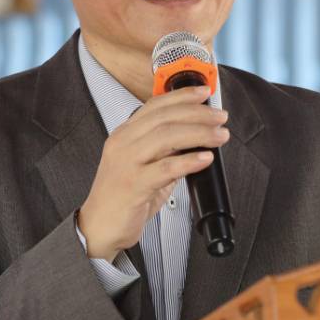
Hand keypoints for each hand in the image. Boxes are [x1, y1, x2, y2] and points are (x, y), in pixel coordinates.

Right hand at [77, 85, 228, 261]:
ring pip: (167, 137)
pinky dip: (189, 161)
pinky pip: (165, 168)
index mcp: (124, 134)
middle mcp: (123, 143)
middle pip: (165, 117)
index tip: (204, 92)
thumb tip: (196, 139)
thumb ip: (166, 151)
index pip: (155, 105)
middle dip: (198, 114)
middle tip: (221, 118)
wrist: (99, 227)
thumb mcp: (144, 166)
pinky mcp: (133, 185)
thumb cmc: (123, 198)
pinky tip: (205, 158)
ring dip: (199, 133)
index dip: (182, 96)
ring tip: (220, 136)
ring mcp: (126, 163)